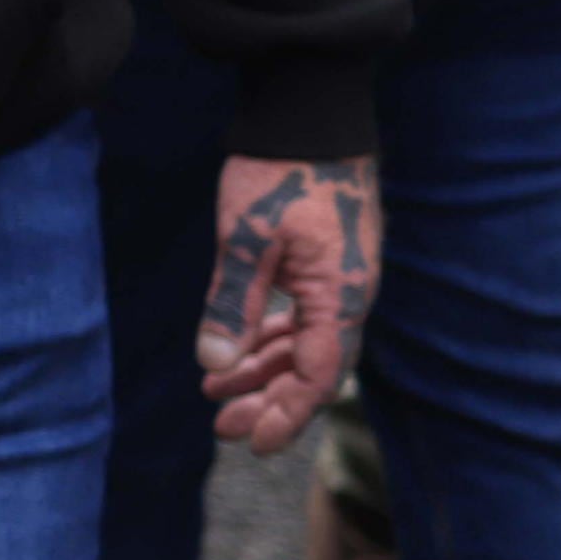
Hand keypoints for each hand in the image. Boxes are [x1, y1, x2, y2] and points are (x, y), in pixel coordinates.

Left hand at [203, 153, 378, 452]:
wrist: (309, 117)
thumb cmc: (279, 174)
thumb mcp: (246, 240)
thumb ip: (232, 303)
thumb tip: (216, 363)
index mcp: (341, 295)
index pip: (317, 373)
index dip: (287, 413)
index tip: (252, 442)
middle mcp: (347, 295)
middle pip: (310, 367)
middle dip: (268, 401)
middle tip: (222, 427)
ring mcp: (336, 280)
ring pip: (301, 343)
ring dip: (262, 371)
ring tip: (214, 394)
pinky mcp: (321, 265)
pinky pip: (297, 316)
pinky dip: (264, 337)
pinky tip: (230, 354)